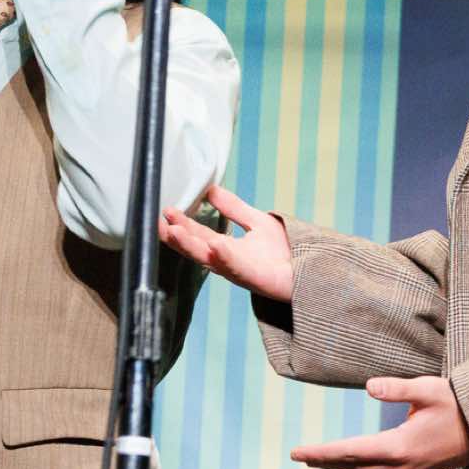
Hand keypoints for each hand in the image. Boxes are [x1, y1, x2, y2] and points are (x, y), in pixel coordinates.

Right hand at [159, 185, 293, 301]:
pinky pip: (237, 267)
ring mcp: (240, 271)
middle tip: (157, 224)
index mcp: (226, 248)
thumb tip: (211, 189)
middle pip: (196, 249)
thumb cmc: (285, 251)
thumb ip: (234, 208)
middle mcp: (228, 261)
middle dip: (176, 237)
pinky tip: (215, 245)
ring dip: (190, 246)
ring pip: (210, 259)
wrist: (311, 269)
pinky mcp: (256, 278)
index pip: (198, 235)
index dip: (181, 223)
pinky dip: (225, 256)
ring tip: (173, 232)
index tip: (165, 210)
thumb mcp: (256, 221)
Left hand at [290, 376, 468, 468]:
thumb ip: (398, 388)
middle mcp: (401, 465)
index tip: (297, 452)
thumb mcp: (430, 390)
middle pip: (353, 465)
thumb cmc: (461, 406)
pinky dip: (360, 467)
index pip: (349, 451)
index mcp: (399, 447)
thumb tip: (369, 387)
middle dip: (326, 460)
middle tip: (300, 457)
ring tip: (320, 462)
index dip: (321, 451)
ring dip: (342, 466)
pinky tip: (356, 462)